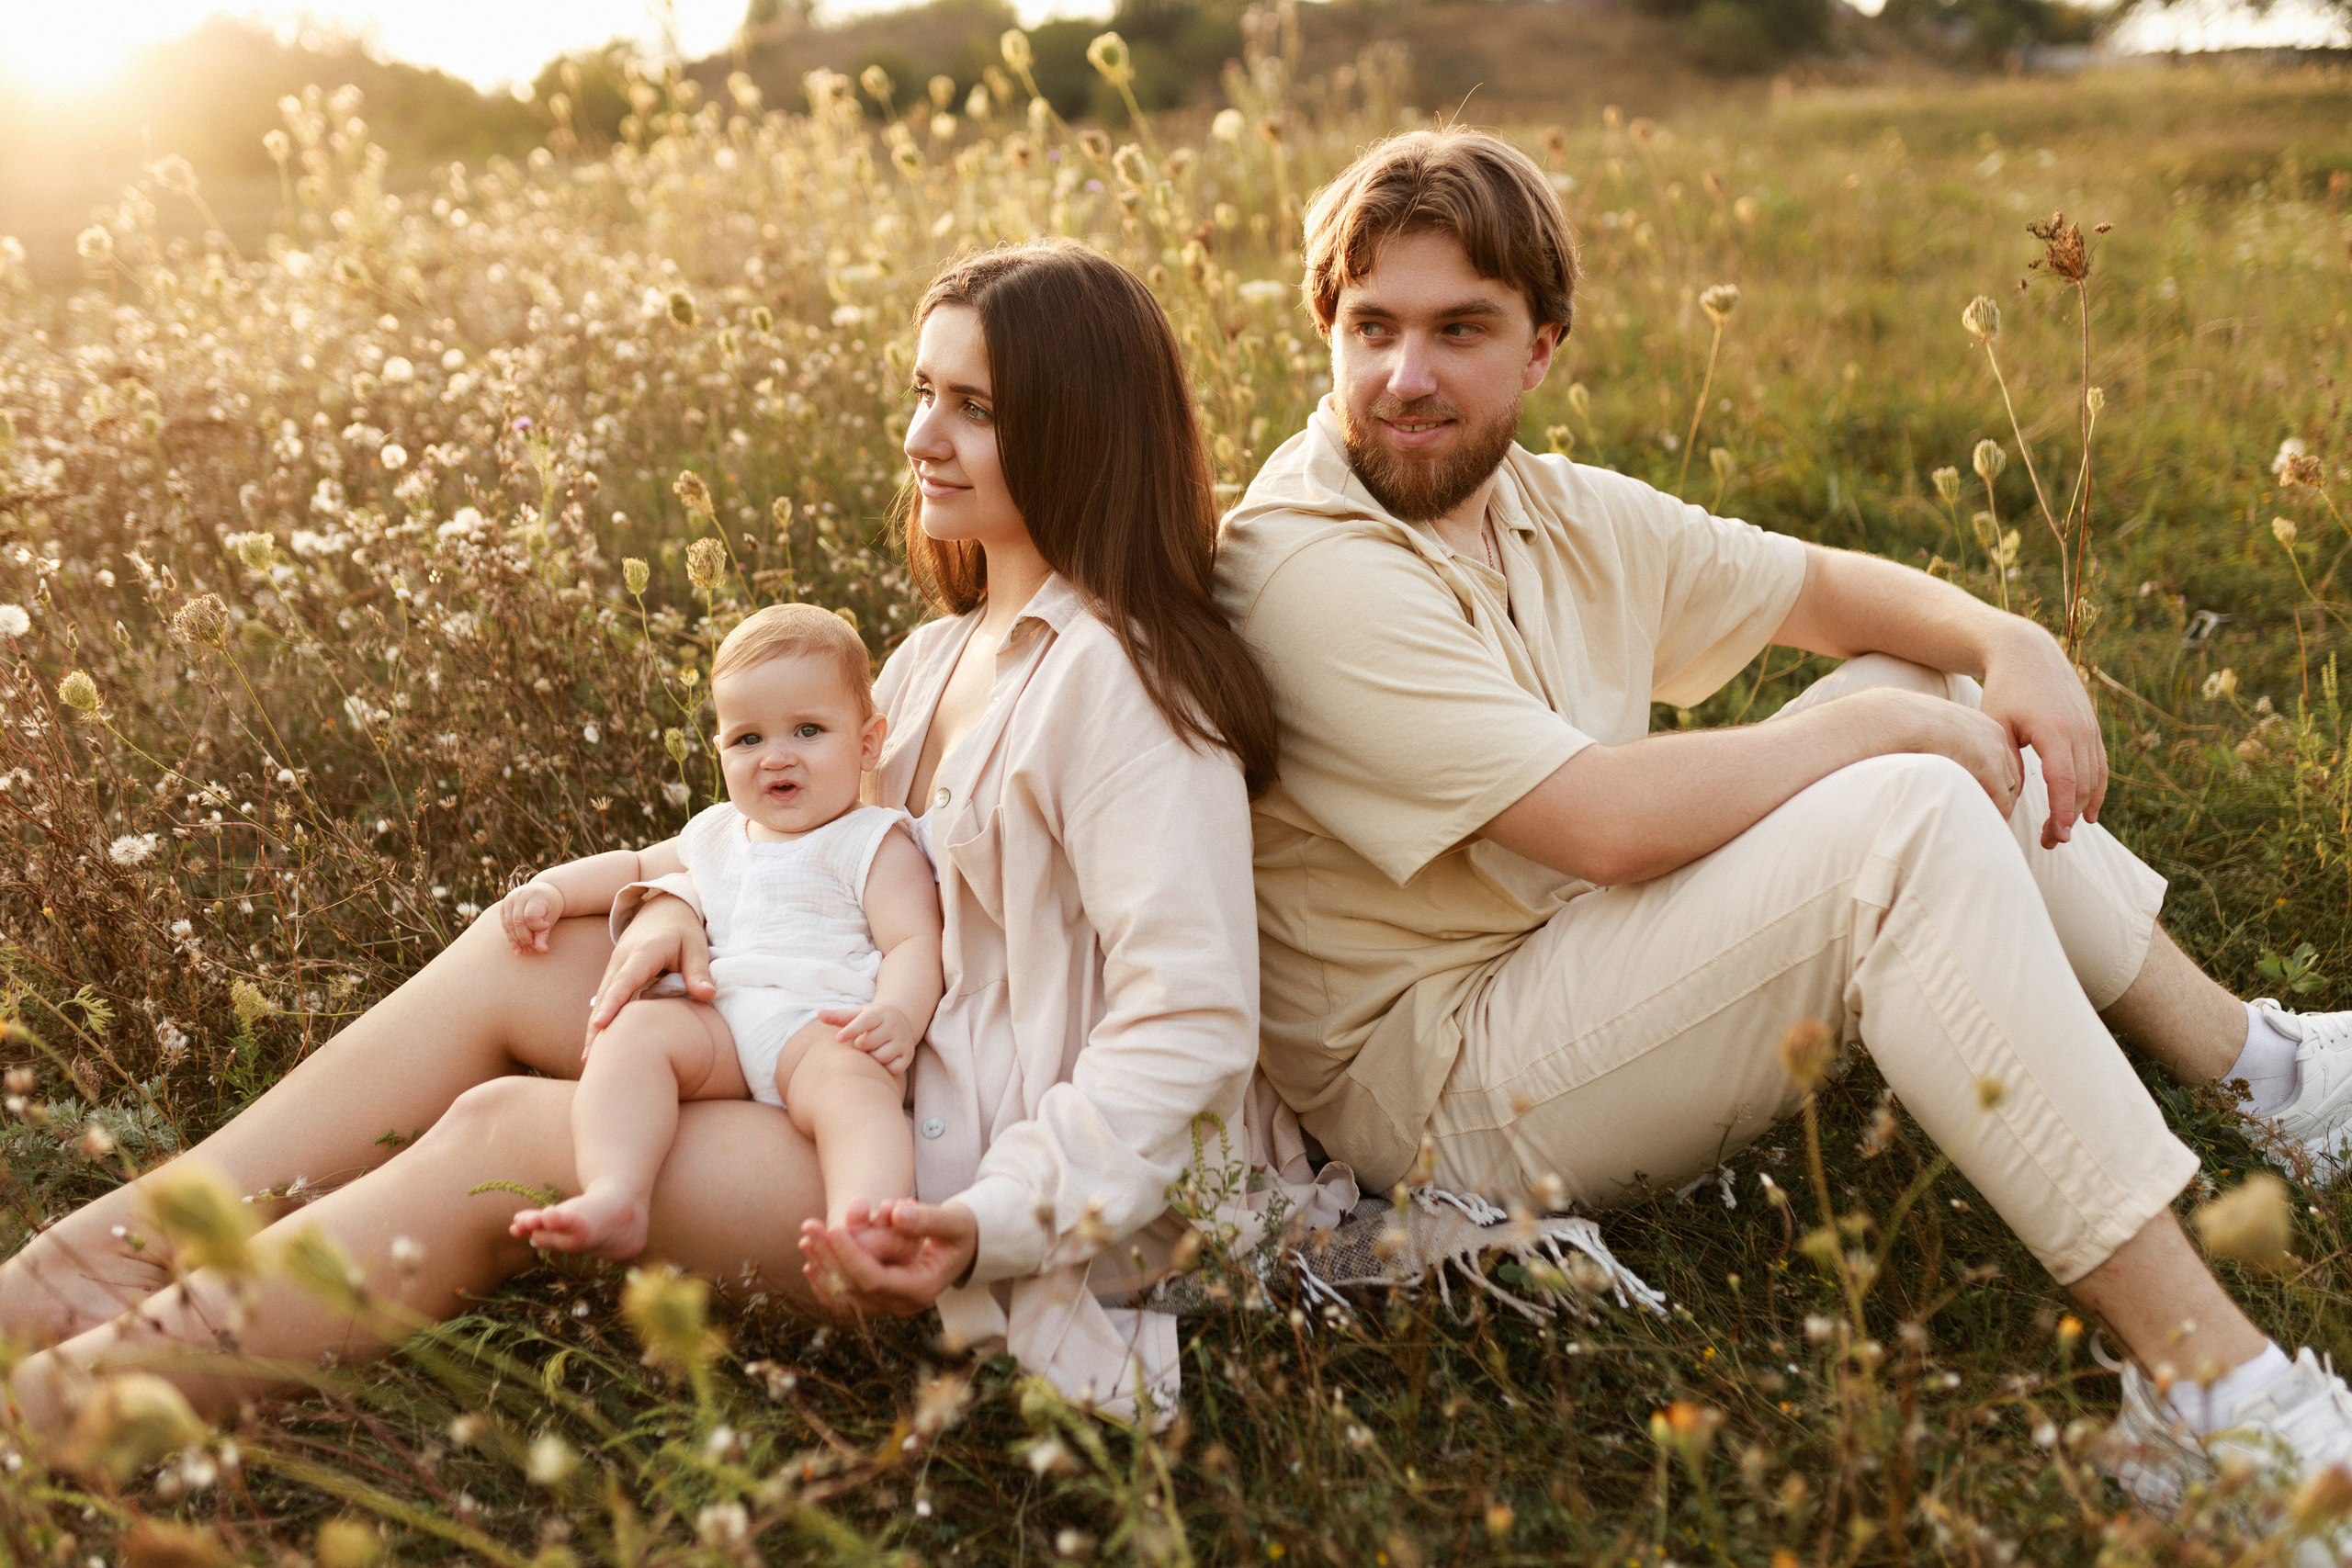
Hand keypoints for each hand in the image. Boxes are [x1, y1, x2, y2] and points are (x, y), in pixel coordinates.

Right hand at [499, 881, 565, 953]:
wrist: (544, 892)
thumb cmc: (551, 905)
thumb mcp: (551, 918)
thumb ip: (544, 934)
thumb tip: (542, 951)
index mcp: (534, 895)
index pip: (530, 915)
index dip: (537, 926)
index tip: (546, 926)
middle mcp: (519, 895)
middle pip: (518, 921)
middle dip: (525, 938)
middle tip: (532, 949)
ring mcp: (509, 900)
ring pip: (509, 924)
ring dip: (517, 940)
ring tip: (526, 949)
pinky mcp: (503, 906)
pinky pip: (504, 924)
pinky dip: (510, 936)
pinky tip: (517, 948)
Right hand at [586, 892, 711, 1051]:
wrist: (663, 908)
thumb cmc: (682, 929)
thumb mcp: (695, 944)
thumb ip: (698, 970)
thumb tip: (708, 996)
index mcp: (642, 953)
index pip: (624, 982)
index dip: (613, 1004)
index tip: (600, 1025)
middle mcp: (621, 961)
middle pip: (605, 997)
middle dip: (596, 1027)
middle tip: (589, 1059)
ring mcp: (614, 967)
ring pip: (600, 1000)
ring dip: (593, 1028)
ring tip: (588, 1060)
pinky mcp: (614, 974)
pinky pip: (604, 999)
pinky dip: (599, 1020)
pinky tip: (596, 1045)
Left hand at [798, 1198, 976, 1316]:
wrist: (962, 1248)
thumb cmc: (960, 1231)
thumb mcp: (953, 1221)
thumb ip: (927, 1218)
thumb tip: (895, 1213)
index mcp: (921, 1289)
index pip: (875, 1280)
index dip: (851, 1256)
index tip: (833, 1228)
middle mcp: (901, 1304)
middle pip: (853, 1288)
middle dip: (828, 1256)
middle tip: (809, 1225)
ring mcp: (887, 1306)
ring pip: (843, 1295)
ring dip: (821, 1267)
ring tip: (806, 1237)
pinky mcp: (877, 1300)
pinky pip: (844, 1298)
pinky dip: (824, 1281)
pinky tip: (810, 1260)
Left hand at [816, 1003, 919, 1073]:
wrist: (901, 1020)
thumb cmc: (871, 1020)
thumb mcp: (857, 1014)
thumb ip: (838, 1016)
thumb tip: (819, 1013)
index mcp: (879, 1014)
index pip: (865, 1022)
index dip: (851, 1030)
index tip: (838, 1038)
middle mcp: (893, 1026)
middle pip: (868, 1043)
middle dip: (860, 1045)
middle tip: (861, 1043)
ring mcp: (902, 1041)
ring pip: (880, 1057)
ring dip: (871, 1058)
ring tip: (872, 1051)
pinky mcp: (908, 1055)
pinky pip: (892, 1069)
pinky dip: (884, 1067)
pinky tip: (882, 1060)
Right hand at [1859, 687, 2022, 819]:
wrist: (1903, 720)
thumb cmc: (1906, 724)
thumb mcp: (1936, 730)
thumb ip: (1948, 744)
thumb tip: (1940, 759)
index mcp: (1983, 725)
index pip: (2003, 760)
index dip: (1997, 782)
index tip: (1986, 798)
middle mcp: (1996, 736)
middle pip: (2011, 775)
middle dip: (2001, 796)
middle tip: (1988, 816)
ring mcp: (1996, 751)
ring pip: (2009, 790)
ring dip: (1997, 807)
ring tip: (1983, 824)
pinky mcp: (1990, 768)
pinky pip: (2002, 800)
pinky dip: (1995, 815)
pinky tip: (1981, 825)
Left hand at [1979, 624, 2105, 847]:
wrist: (2027, 653)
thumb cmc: (2003, 690)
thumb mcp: (1996, 724)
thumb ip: (2007, 761)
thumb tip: (2014, 798)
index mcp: (2054, 729)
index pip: (2064, 781)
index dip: (2062, 812)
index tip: (2058, 838)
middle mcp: (2078, 730)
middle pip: (2082, 785)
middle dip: (2068, 818)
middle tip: (2050, 843)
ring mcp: (2089, 728)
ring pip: (2094, 778)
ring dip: (2082, 809)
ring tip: (2063, 833)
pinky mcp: (2092, 727)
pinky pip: (2100, 765)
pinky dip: (2097, 791)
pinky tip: (2089, 814)